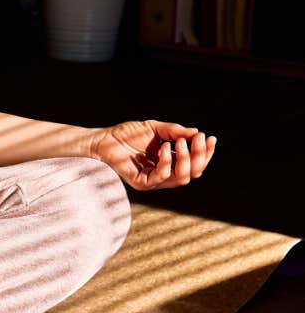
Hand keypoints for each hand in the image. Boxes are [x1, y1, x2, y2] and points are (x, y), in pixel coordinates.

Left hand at [91, 120, 216, 190]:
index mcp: (169, 163)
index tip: (210, 138)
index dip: (205, 153)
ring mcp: (154, 180)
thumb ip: (175, 131)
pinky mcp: (142, 183)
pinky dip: (167, 161)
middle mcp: (164, 174)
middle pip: (193, 173)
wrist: (103, 139)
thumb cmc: (126, 134)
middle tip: (198, 139)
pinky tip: (163, 148)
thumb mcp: (155, 128)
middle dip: (200, 156)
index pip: (194, 164)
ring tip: (179, 142)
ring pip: (182, 178)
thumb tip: (197, 133)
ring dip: (185, 159)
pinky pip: (162, 177)